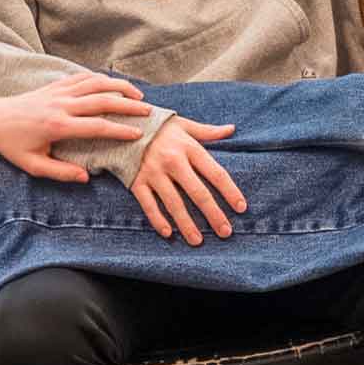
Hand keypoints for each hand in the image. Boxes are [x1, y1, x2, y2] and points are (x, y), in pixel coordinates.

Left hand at [0, 69, 157, 182]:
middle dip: (128, 105)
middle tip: (148, 112)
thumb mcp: (33, 165)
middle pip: (102, 100)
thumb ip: (60, 172)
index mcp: (57, 126)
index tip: (138, 134)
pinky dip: (102, 79)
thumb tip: (86, 177)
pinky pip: (84, 77)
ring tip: (139, 95)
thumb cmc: (12, 145)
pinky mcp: (56, 85)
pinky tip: (115, 86)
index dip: (119, 130)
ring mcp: (59, 91)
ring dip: (120, 87)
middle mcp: (61, 105)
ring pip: (96, 83)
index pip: (96, 126)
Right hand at [125, 117, 246, 242]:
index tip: (241, 207)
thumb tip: (231, 129)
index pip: (216, 173)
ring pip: (174, 203)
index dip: (230, 191)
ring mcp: (153, 173)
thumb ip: (208, 131)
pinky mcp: (136, 182)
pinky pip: (148, 205)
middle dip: (213, 214)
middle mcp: (173, 161)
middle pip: (198, 192)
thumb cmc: (159, 126)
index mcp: (189, 147)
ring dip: (187, 224)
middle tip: (226, 232)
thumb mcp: (184, 125)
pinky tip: (168, 234)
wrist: (123, 123)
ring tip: (198, 241)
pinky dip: (158, 220)